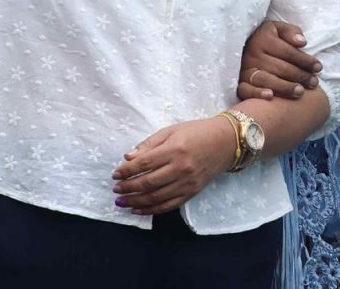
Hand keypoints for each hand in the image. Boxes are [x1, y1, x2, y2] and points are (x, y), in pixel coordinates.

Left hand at [112, 118, 238, 215]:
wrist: (224, 143)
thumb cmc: (195, 132)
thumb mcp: (171, 130)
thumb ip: (149, 144)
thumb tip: (128, 158)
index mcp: (174, 150)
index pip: (144, 163)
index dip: (127, 170)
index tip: (115, 174)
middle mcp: (181, 168)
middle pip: (149, 183)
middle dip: (128, 188)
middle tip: (116, 189)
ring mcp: (187, 183)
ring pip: (157, 197)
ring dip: (136, 201)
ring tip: (122, 202)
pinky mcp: (192, 193)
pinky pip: (169, 206)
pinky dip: (152, 210)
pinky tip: (139, 209)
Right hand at [237, 20, 319, 101]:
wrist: (244, 46)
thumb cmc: (268, 38)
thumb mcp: (278, 29)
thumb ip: (291, 32)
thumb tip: (302, 42)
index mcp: (263, 39)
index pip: (288, 52)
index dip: (305, 60)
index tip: (318, 67)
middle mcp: (252, 54)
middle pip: (280, 67)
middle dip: (300, 76)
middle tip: (314, 83)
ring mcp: (245, 69)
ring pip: (265, 79)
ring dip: (284, 87)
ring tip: (300, 92)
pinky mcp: (239, 81)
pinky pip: (245, 89)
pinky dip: (257, 93)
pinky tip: (271, 96)